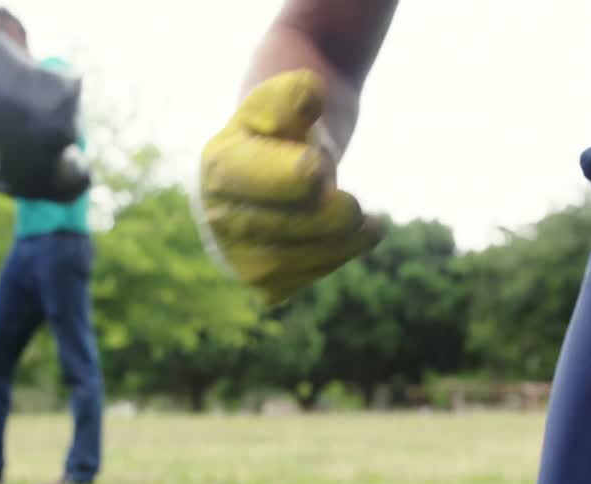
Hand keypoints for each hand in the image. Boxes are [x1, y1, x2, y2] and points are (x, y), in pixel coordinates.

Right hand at [197, 69, 382, 304]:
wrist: (276, 166)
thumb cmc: (286, 128)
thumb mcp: (285, 101)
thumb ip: (293, 95)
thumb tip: (309, 92)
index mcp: (220, 167)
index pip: (258, 180)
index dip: (299, 174)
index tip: (321, 164)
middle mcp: (219, 217)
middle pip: (287, 224)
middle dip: (330, 213)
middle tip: (355, 204)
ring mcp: (238, 256)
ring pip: (298, 261)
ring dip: (343, 240)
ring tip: (371, 223)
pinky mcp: (264, 283)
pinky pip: (304, 278)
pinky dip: (336, 257)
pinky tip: (349, 238)